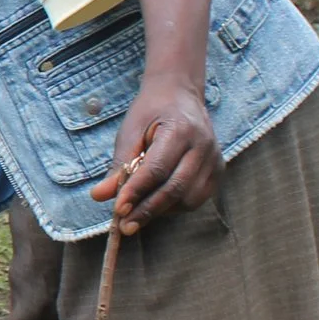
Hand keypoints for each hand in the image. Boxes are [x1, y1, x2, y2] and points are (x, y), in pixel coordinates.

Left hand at [92, 76, 220, 233]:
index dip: (136, 191)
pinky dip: (176, 206)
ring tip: (138, 212)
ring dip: (162, 210)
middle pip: (176, 188)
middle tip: (125, 225)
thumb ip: (119, 165)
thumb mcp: (130, 131)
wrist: (180, 94)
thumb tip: (100, 196)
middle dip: (148, 209)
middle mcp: (204, 145)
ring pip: (190, 198)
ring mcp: (215, 159)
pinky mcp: (219, 170)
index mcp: (181, 129)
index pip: (157, 169)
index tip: (118, 210)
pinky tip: (157, 203)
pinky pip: (198, 198)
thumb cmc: (151, 111)